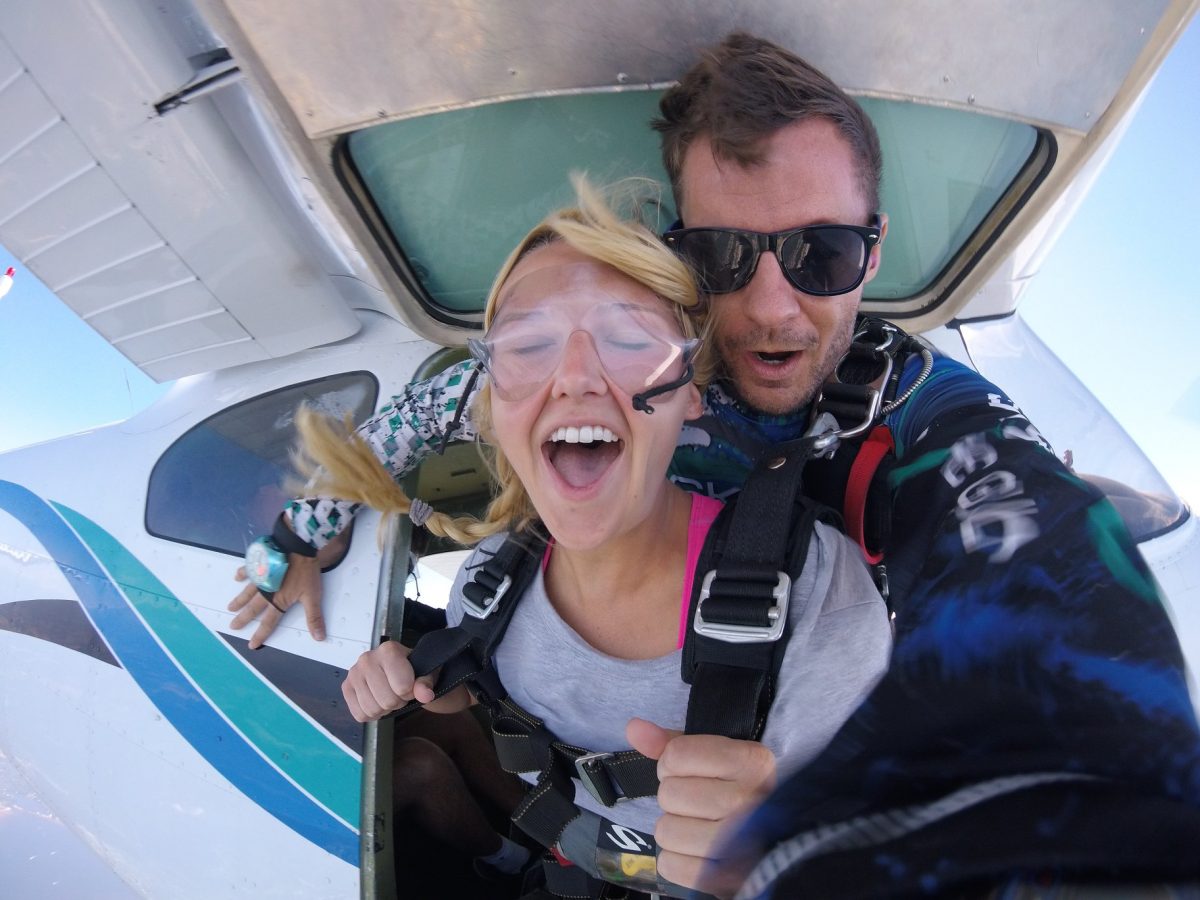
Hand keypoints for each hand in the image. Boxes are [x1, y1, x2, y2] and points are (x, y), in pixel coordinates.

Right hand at [229, 554, 323, 649]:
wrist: (299, 548)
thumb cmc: (306, 572)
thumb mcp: (313, 596)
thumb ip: (314, 617)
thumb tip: (319, 637)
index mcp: (278, 602)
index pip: (268, 623)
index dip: (260, 635)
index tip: (252, 645)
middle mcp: (266, 593)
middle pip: (252, 609)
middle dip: (243, 619)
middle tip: (233, 626)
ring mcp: (261, 579)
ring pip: (247, 593)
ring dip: (239, 601)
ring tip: (231, 607)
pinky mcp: (260, 565)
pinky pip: (248, 570)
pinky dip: (242, 574)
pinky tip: (237, 577)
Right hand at [341, 641, 470, 721]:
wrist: (398, 671)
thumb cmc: (413, 671)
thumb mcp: (427, 674)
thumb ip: (426, 683)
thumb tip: (425, 694)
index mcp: (388, 650)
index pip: (402, 687)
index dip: (410, 692)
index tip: (411, 685)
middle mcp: (367, 658)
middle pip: (387, 701)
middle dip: (397, 702)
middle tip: (399, 692)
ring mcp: (354, 673)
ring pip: (372, 709)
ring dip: (384, 709)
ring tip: (388, 694)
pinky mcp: (346, 687)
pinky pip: (359, 714)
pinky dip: (371, 714)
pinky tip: (377, 700)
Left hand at [626, 718, 775, 897]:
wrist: (776, 844)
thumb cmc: (739, 792)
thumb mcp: (718, 756)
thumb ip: (673, 741)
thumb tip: (634, 728)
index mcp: (751, 762)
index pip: (676, 755)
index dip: (672, 763)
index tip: (690, 772)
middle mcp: (748, 801)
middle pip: (668, 794)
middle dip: (675, 796)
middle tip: (698, 801)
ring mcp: (738, 844)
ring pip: (665, 831)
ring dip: (675, 828)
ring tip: (699, 825)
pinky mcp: (724, 879)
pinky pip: (669, 865)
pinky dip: (677, 858)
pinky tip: (697, 850)